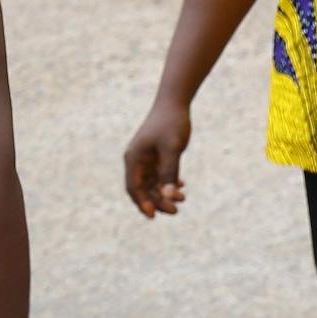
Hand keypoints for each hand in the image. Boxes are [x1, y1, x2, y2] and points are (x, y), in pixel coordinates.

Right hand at [121, 100, 190, 216]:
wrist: (175, 102)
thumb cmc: (171, 123)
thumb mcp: (172, 148)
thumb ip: (169, 172)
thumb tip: (168, 196)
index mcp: (134, 159)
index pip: (133, 187)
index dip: (142, 203)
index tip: (153, 215)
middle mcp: (137, 161)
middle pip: (143, 189)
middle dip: (158, 201)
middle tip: (175, 211)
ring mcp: (146, 159)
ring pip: (152, 183)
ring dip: (164, 193)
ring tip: (182, 199)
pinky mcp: (156, 156)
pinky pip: (159, 175)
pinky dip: (168, 182)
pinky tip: (182, 186)